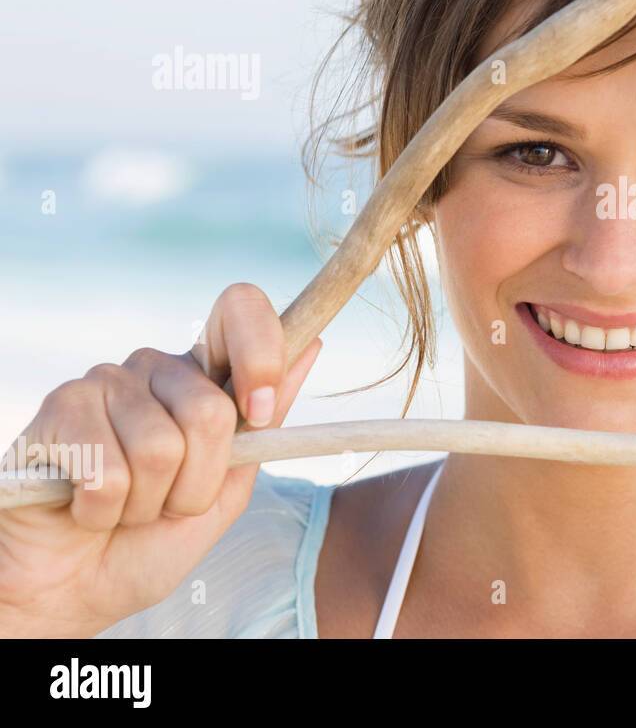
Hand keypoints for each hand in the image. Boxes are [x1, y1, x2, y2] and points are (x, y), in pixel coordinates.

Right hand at [0, 283, 322, 637]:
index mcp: (202, 377)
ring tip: (124, 508)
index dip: (261, 353)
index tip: (260, 412)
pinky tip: (84, 508)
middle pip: (210, 410)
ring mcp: (104, 381)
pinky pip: (107, 471)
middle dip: (198, 482)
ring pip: (160, 447)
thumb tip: (311, 344)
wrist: (76, 591)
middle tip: (167, 504)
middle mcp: (154, 367)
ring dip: (148, 503)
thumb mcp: (228, 489)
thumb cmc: (151, 540)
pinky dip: (104, 510)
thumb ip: (266, 423)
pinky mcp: (58, 408)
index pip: (239, 309)